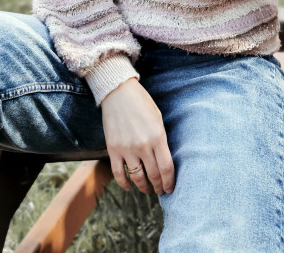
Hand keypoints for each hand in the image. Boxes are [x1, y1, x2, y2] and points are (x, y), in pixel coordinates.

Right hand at [100, 78, 174, 195]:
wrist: (118, 93)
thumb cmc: (141, 103)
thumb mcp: (158, 119)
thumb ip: (161, 139)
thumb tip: (163, 159)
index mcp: (157, 137)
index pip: (166, 168)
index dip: (169, 182)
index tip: (170, 188)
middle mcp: (143, 146)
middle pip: (154, 174)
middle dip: (159, 186)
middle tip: (161, 191)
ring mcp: (126, 149)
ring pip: (137, 177)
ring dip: (143, 186)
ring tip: (147, 189)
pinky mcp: (113, 150)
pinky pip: (119, 173)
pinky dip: (124, 183)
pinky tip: (129, 186)